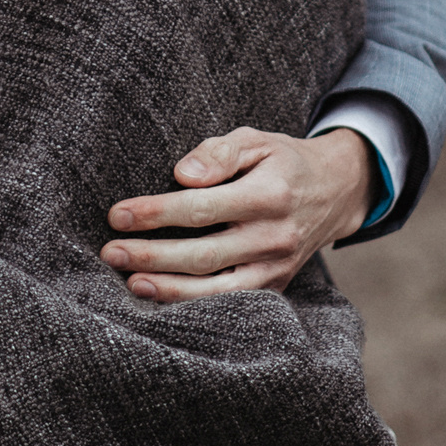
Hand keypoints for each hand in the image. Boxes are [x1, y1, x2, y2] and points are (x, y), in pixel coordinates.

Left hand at [100, 126, 373, 300]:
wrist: (336, 191)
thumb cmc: (282, 161)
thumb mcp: (255, 140)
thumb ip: (218, 153)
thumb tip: (181, 174)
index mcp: (269, 195)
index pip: (202, 208)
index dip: (156, 213)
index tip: (117, 214)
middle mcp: (275, 237)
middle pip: (204, 255)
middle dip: (152, 256)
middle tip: (110, 251)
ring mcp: (277, 268)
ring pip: (217, 290)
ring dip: (169, 289)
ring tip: (130, 281)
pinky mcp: (275, 287)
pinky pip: (230, 302)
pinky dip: (194, 305)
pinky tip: (160, 297)